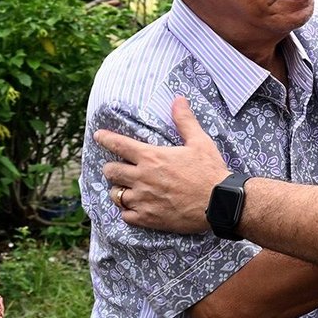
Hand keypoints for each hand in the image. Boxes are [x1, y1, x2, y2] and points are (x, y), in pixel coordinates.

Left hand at [95, 96, 228, 234]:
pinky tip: (134, 208)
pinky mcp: (148, 218)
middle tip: (117, 168)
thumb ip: (184, 121)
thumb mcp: (199, 142)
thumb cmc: (209, 171)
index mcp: (151, 157)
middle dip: (111, 168)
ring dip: (118, 190)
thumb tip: (178, 99)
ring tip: (125, 189)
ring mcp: (143, 200)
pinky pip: (126, 216)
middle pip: (110, 171)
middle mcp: (142, 178)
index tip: (98, 136)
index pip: (118, 144)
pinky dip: (127, 211)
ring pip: (115, 195)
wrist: (219, 203)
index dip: (105, 138)